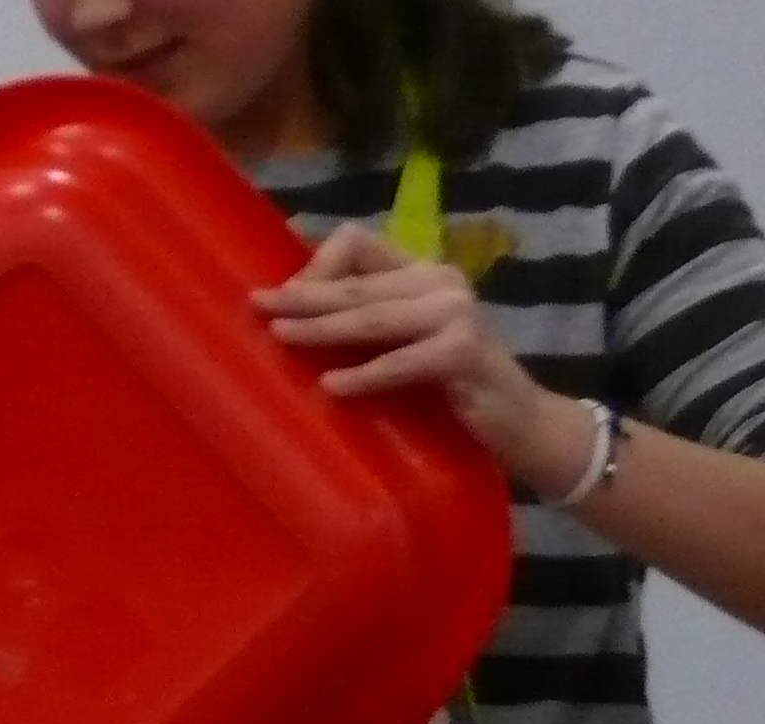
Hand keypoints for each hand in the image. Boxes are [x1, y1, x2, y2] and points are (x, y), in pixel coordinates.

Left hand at [255, 223, 591, 497]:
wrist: (519, 424)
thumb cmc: (449, 390)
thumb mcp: (402, 347)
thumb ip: (365, 325)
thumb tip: (291, 318)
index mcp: (422, 273)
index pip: (359, 244)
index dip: (317, 265)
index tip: (285, 297)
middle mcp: (440, 281)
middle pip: (357, 283)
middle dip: (303, 295)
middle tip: (258, 305)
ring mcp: (456, 314)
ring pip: (373, 317)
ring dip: (322, 328)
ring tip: (281, 337)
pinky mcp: (464, 352)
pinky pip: (401, 363)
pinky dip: (365, 376)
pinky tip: (331, 386)